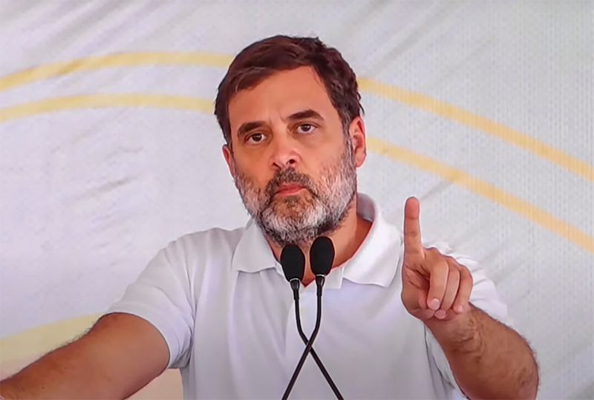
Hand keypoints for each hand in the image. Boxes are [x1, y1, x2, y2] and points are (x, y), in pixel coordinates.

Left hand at [400, 197, 472, 321]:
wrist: (438, 311)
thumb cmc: (420, 300)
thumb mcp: (411, 301)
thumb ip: (417, 298)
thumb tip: (430, 296)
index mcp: (414, 258)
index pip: (413, 236)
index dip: (412, 218)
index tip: (412, 201)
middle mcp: (432, 256)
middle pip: (440, 268)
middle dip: (438, 291)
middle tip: (433, 306)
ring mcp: (450, 263)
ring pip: (454, 279)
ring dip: (447, 300)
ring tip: (440, 309)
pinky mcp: (463, 272)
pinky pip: (466, 284)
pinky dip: (460, 300)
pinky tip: (454, 308)